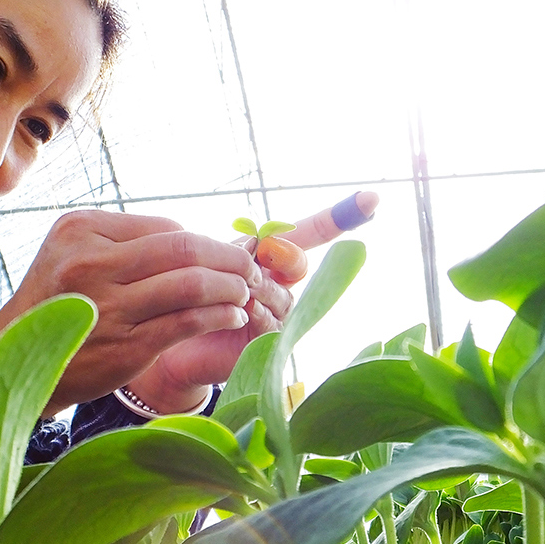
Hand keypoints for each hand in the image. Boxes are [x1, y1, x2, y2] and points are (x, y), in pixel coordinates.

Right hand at [0, 209, 260, 414]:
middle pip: (185, 249)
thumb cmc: (57, 302)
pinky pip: (187, 322)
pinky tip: (231, 316)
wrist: (16, 359)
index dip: (202, 243)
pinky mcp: (125, 346)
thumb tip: (195, 240)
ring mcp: (108, 306)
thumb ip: (125, 242)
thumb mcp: (73, 254)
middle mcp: (92, 264)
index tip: (220, 256)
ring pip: (191, 284)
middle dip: (228, 258)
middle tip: (249, 268)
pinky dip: (219, 316)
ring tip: (244, 292)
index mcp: (80, 230)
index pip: (165, 229)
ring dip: (231, 287)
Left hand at [127, 191, 379, 411]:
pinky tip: (237, 314)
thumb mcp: (213, 264)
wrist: (173, 343)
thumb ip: (240, 251)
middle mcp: (283, 287)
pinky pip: (272, 322)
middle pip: (297, 262)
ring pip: (281, 294)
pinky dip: (253, 314)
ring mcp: (281, 317)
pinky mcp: (272, 345)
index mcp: (271, 260)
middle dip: (279, 258)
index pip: (311, 232)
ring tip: (235, 294)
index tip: (371, 198)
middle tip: (257, 260)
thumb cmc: (192, 297)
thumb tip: (264, 245)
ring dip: (257, 290)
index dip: (338, 216)